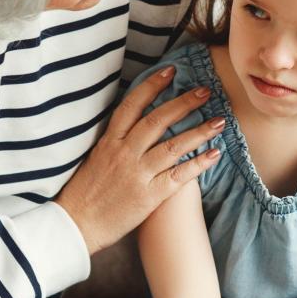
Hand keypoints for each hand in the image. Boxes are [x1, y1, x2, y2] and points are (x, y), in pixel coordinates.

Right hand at [55, 66, 222, 253]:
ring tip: (219, 121)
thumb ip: (114, 144)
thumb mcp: (93, 159)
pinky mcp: (148, 196)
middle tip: (205, 92)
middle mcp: (124, 154)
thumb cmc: (84, 195)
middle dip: (184, 103)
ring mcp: (137, 174)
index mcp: (109, 142)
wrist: (76, 226)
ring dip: (199, 131)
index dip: (152, 86)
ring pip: (173, 146)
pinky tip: (214, 154)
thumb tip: (133, 129)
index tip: (170, 72)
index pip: (132, 106)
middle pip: (157, 121)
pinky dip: (198, 164)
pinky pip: (178, 176)